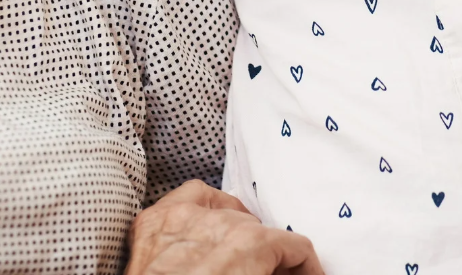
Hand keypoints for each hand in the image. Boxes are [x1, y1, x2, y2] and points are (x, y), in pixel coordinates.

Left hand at [126, 181, 324, 274]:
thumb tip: (292, 274)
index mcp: (251, 244)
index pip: (296, 246)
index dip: (308, 268)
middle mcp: (221, 223)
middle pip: (262, 233)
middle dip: (270, 258)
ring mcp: (183, 219)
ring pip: (229, 212)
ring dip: (240, 237)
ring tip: (239, 261)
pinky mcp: (153, 222)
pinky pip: (191, 195)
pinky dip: (205, 207)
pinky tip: (210, 222)